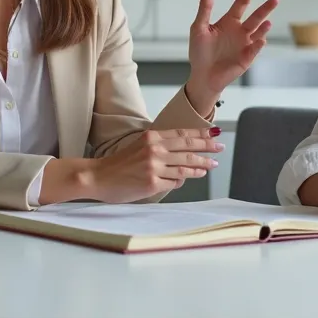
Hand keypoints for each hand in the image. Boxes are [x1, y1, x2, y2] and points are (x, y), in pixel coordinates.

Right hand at [89, 129, 224, 203]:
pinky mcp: (152, 183)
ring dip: (200, 166)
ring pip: (185, 166)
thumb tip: (181, 153)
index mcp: (151, 138)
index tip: (214, 133)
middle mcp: (155, 150)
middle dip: (208, 147)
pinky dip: (182, 180)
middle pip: (189, 147)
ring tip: (210, 165)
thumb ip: (159, 147)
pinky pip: (175, 182)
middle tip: (220, 148)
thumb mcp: (139, 147)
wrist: (97, 177)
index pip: (182, 134)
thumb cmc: (117, 164)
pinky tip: (188, 178)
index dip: (201, 134)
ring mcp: (154, 167)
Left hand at [185, 0, 277, 107]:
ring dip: (265, 26)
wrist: (202, 76)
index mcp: (229, 21)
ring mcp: (245, 44)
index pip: (241, 3)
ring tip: (269, 20)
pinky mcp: (247, 58)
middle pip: (255, 16)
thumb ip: (205, 7)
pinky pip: (254, 49)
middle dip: (265, 8)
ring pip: (259, 31)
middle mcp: (240, 31)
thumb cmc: (199, 52)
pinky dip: (258, 44)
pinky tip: (261, 39)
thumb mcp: (198, 27)